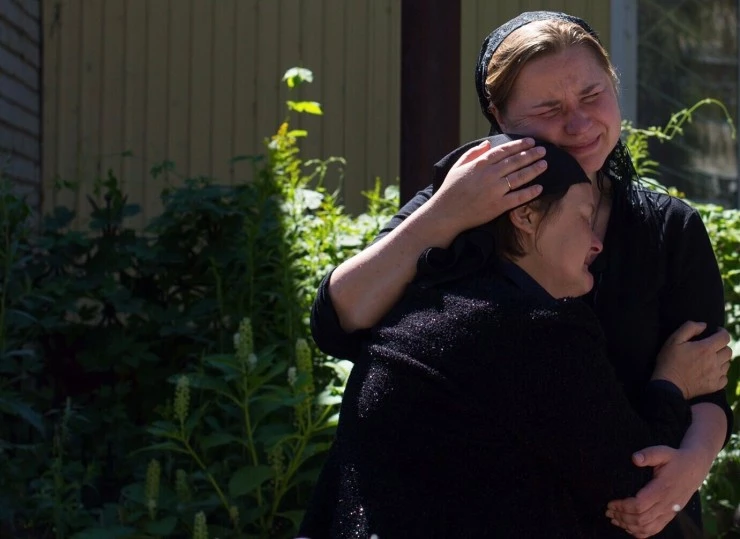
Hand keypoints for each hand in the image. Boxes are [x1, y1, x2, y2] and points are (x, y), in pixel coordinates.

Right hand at [430, 138, 545, 232]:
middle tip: (544, 151)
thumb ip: (473, 153)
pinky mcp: (498, 206)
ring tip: (544, 164)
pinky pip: (518, 198)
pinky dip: (530, 192)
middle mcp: (490, 175)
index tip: (530, 141)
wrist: (446, 213)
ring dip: (534, 170)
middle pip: (515, 162)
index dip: (519, 145)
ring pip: (520, 177)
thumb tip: (488, 143)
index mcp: (480, 164)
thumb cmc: (450, 189)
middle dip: (531, 155)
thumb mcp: (458, 166)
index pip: (504, 151)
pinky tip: (539, 187)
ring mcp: (495, 191)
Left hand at [606, 445, 707, 537]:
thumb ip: (648, 455)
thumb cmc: (676, 459)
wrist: (695, 468)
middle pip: (641, 519)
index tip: (611, 503)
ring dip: (629, 526)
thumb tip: (634, 459)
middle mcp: (666, 504)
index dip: (623, 507)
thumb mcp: (663, 452)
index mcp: (662, 489)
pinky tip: (629, 528)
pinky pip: (655, 529)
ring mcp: (669, 512)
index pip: (639, 505)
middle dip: (622, 517)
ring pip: (647, 527)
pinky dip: (641, 532)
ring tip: (614, 519)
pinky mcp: (670, 515)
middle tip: (608, 511)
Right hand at [652, 322, 731, 397]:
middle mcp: (714, 361)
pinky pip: (724, 378)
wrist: (668, 385)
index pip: (725, 337)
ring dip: (721, 359)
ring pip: (727, 364)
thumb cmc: (669, 361)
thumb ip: (689, 328)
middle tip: (711, 346)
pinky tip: (710, 372)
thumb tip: (704, 325)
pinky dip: (720, 373)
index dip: (722, 332)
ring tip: (709, 359)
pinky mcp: (714, 386)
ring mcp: (716, 375)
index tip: (716, 332)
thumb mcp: (673, 340)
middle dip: (721, 346)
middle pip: (728, 351)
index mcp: (706, 348)